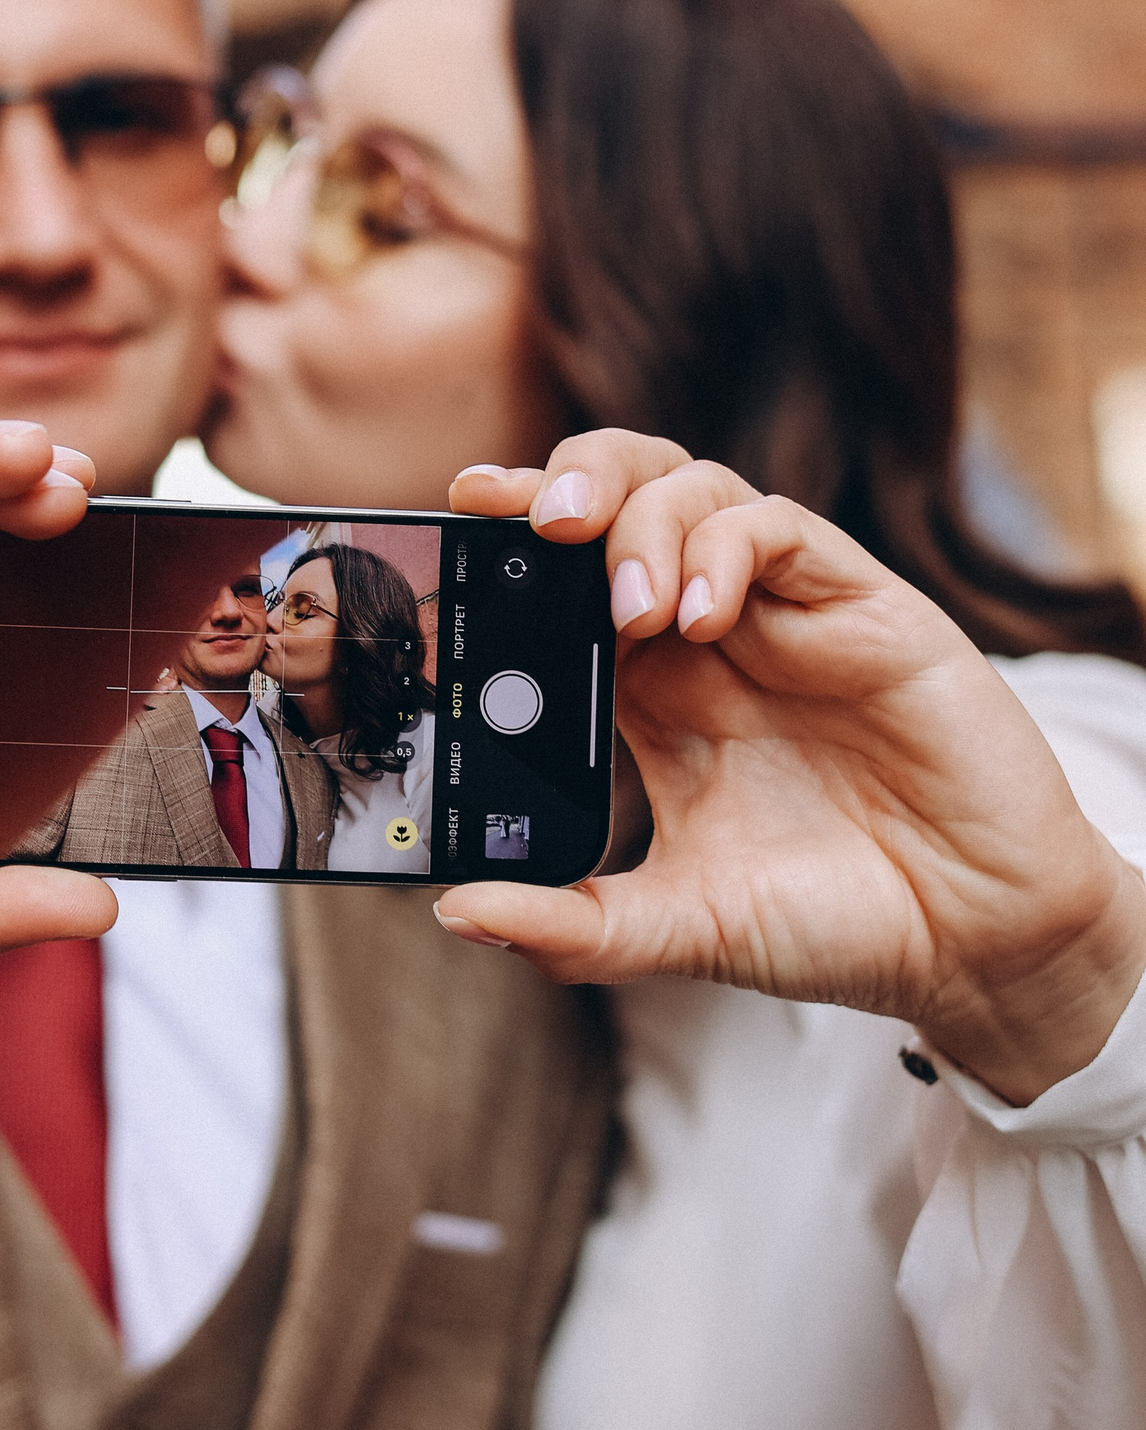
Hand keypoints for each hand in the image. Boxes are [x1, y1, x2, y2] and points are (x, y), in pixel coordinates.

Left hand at [433, 432, 1145, 1104]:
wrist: (976, 945)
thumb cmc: (834, 924)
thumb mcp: (684, 930)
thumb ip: (573, 926)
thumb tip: (454, 913)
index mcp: (650, 689)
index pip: (560, 576)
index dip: (507, 538)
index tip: (454, 521)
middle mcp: (709, 632)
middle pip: (620, 495)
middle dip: (562, 484)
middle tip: (528, 524)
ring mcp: (784, 611)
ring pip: (692, 486)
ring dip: (640, 522)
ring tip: (627, 608)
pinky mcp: (861, 605)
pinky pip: (778, 526)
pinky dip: (725, 548)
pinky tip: (702, 617)